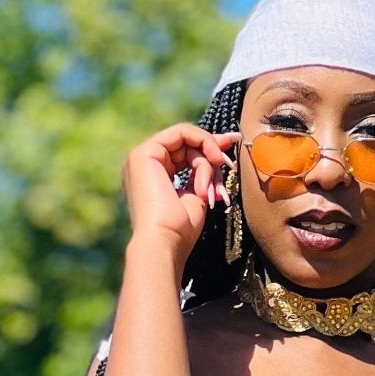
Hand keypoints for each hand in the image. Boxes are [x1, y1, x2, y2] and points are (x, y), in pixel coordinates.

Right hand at [122, 122, 239, 256]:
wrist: (165, 243)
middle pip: (187, 144)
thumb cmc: (181, 230)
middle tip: (228, 167)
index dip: (210, 148)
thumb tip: (218, 155)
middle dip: (213, 153)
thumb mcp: (197, 196)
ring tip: (212, 186)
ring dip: (208, 158)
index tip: (233, 148)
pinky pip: (182, 132)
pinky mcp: (144, 153)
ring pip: (187, 138)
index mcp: (154, 175)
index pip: (184, 151)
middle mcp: (145, 164)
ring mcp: (141, 157)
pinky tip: (211, 162)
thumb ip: (202, 174)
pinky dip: (202, 143)